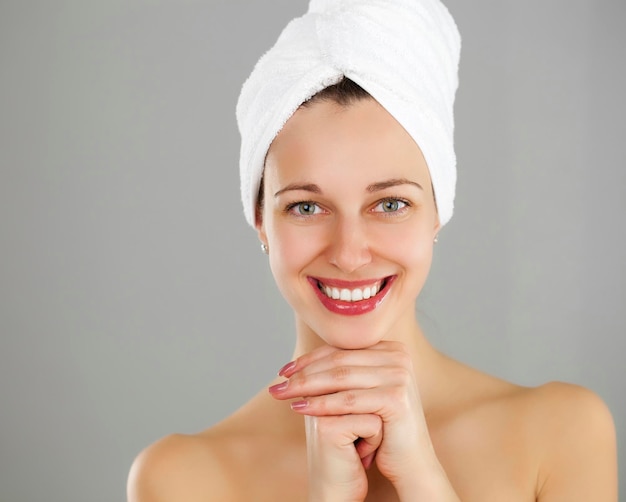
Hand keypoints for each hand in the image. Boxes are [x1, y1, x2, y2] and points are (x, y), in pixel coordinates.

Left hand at [269, 341, 457, 499]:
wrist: (409, 461)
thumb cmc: (382, 427)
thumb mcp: (363, 391)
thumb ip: (344, 370)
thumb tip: (304, 360)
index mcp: (390, 349)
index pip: (341, 349)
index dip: (309, 359)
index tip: (283, 371)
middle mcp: (398, 356)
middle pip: (339, 361)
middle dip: (303, 372)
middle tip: (277, 383)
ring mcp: (400, 374)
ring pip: (340, 378)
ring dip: (306, 386)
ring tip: (283, 395)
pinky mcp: (396, 397)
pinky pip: (349, 400)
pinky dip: (322, 404)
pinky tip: (301, 408)